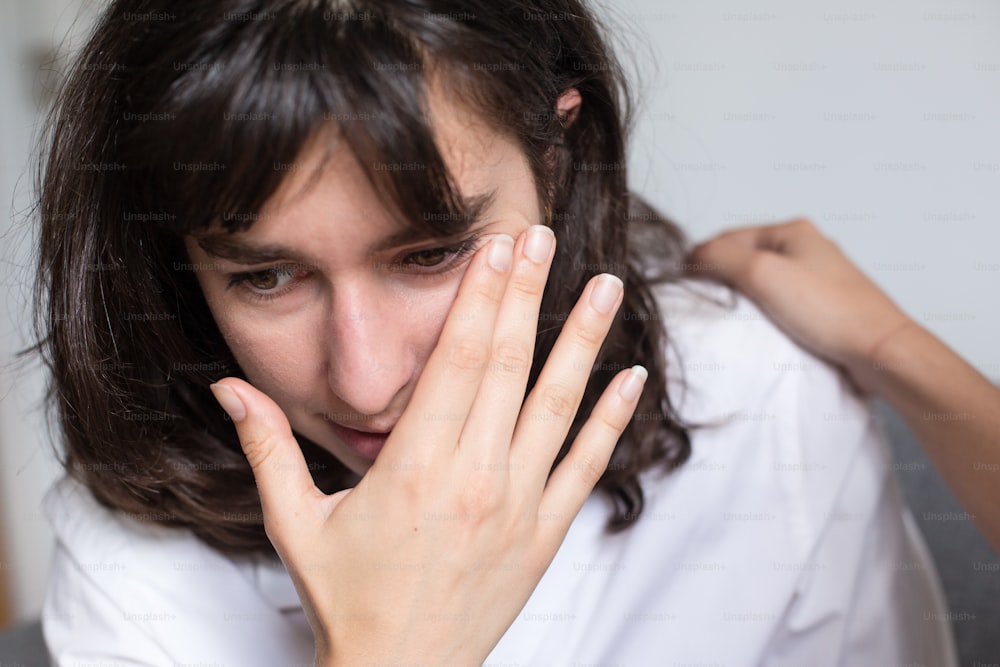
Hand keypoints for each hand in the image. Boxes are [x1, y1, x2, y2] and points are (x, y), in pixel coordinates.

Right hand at [209, 226, 646, 664]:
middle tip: (541, 235)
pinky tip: (633, 378)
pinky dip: (612, 420)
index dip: (479, 298)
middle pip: (507, 367)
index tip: (495, 246)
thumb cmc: (348, 600)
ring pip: (557, 406)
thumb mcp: (295, 523)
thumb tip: (227, 388)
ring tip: (606, 285)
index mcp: (414, 470)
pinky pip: (586, 466)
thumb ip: (266, 448)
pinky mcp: (544, 535)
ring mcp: (518, 507)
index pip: (456, 362)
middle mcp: (475, 480)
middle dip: (525, 293)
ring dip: (584, 341)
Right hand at [686, 218, 911, 392]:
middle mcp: (806, 247)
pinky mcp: (824, 304)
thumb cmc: (828, 310)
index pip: (729, 237)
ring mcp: (817, 276)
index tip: (683, 281)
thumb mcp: (762, 274)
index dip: (702, 257)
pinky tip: (758, 326)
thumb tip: (694, 257)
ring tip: (728, 314)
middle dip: (721, 275)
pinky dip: (763, 310)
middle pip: (746, 256)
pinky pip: (780, 300)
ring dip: (742, 294)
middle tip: (702, 298)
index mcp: (793, 231)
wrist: (878, 349)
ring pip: (763, 279)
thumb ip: (722, 259)